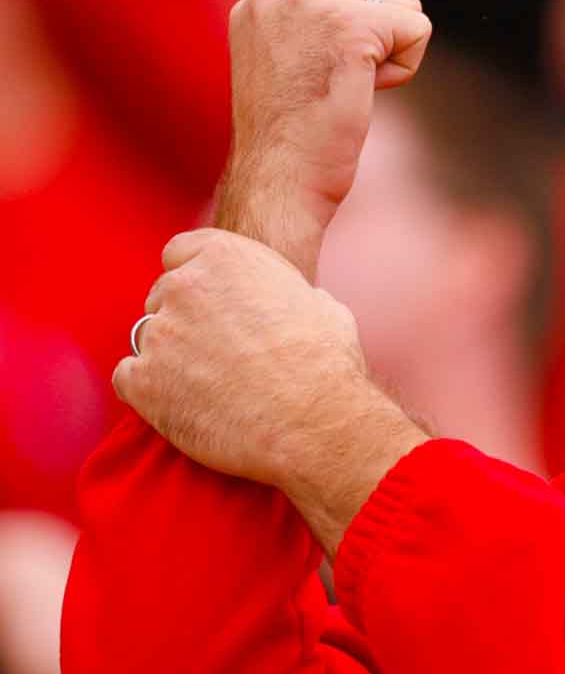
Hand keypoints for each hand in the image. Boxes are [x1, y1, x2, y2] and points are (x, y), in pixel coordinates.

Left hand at [114, 229, 368, 484]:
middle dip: (184, 319)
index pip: (181, 252)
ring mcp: (159, 334)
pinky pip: (129, 377)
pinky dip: (149, 391)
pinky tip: (185, 403)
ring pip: (147, 337)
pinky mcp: (142, 381)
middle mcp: (184, 287)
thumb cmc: (326, 365)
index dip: (195, 278)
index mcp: (226, 258)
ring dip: (169, 355)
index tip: (209, 302)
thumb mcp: (320, 304)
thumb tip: (292, 305)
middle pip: (162, 295)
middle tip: (216, 352)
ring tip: (207, 385)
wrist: (313, 421)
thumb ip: (285, 295)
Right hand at [215, 0, 431, 279]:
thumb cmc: (289, 140)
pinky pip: (418, 29)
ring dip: (390, 54)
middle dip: (374, 41)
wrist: (278, 180)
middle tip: (334, 88)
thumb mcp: (285, 62)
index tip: (316, 76)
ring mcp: (313, 5)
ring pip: (401, 6)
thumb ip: (312, 24)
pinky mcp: (352, 29)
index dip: (352, 32)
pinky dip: (405, 69)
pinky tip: (365, 94)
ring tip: (347, 91)